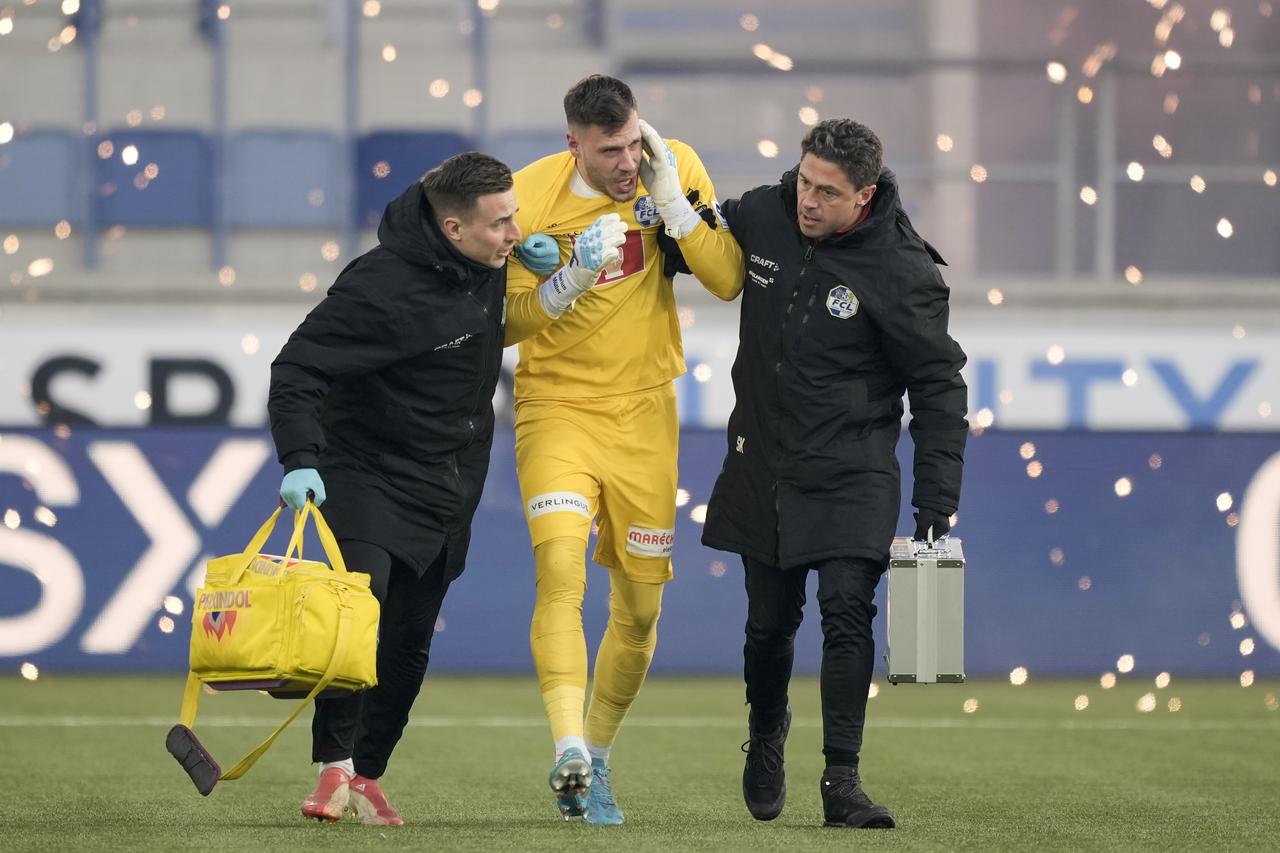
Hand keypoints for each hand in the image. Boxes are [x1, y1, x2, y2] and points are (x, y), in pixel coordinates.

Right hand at [280, 468, 325, 510]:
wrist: (299, 465)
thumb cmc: (310, 475)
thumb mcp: (319, 485)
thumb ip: (320, 498)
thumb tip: (315, 506)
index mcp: (296, 492)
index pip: (302, 507)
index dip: (308, 504)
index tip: (310, 496)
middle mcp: (288, 494)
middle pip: (296, 507)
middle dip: (302, 503)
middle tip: (307, 493)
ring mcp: (284, 493)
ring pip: (291, 505)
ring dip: (297, 501)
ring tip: (302, 491)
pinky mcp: (282, 492)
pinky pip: (287, 502)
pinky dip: (293, 499)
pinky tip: (297, 491)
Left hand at [514, 232, 559, 275]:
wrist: (553, 248)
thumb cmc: (544, 241)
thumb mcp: (538, 237)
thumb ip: (530, 240)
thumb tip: (524, 247)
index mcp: (551, 251)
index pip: (535, 253)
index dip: (525, 250)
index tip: (520, 246)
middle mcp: (552, 261)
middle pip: (533, 260)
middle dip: (523, 255)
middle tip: (518, 249)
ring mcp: (550, 268)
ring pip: (532, 266)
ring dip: (523, 260)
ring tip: (520, 253)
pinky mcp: (547, 272)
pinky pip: (534, 270)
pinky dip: (527, 265)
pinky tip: (524, 259)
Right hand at [537, 213, 627, 316]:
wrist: (574, 276)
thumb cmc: (584, 259)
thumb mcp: (586, 243)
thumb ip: (596, 234)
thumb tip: (612, 224)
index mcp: (585, 236)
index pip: (598, 223)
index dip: (609, 219)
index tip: (617, 218)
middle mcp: (587, 243)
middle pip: (604, 231)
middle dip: (616, 227)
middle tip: (624, 226)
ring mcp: (591, 254)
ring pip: (607, 242)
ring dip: (617, 239)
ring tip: (622, 238)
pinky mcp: (595, 264)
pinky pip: (608, 255)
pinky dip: (613, 252)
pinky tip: (615, 251)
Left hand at [637, 119, 700, 238]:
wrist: (667, 200)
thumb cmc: (657, 187)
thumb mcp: (646, 171)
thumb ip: (642, 161)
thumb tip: (632, 153)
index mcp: (659, 157)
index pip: (650, 142)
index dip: (642, 133)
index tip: (633, 126)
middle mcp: (664, 155)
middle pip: (653, 138)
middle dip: (645, 128)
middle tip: (635, 119)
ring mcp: (666, 159)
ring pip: (656, 141)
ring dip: (648, 131)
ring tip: (639, 122)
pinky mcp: (666, 164)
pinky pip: (658, 149)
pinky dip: (651, 140)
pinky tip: (645, 133)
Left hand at [913, 509, 950, 542]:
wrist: (935, 492)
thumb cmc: (931, 507)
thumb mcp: (924, 520)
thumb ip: (920, 531)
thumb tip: (916, 539)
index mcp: (943, 528)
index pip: (931, 538)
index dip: (923, 535)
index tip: (917, 528)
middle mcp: (943, 525)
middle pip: (928, 531)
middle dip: (921, 526)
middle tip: (917, 518)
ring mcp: (940, 519)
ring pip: (926, 525)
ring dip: (920, 520)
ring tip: (918, 513)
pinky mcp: (936, 514)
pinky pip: (927, 519)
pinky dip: (922, 516)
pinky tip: (920, 511)